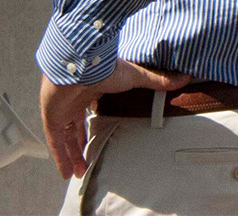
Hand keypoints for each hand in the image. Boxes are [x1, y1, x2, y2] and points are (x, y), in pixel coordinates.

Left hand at [40, 61, 190, 178]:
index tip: (98, 134)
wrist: (82, 63)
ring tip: (79, 173)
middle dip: (80, 145)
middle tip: (87, 162)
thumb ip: (157, 80)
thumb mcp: (136, 77)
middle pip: (76, 128)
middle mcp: (74, 101)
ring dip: (72, 155)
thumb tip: (185, 77)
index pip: (90, 110)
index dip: (93, 123)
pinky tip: (66, 173)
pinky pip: (55, 143)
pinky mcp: (52, 118)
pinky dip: (60, 158)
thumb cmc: (108, 67)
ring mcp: (62, 110)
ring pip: (65, 138)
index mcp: (91, 90)